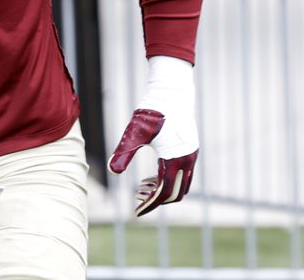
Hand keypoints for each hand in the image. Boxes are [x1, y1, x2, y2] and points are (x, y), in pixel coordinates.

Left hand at [109, 55, 198, 215]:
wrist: (171, 91)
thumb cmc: (152, 110)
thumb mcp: (135, 132)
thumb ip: (125, 152)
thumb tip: (111, 171)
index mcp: (175, 159)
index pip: (164, 192)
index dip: (150, 204)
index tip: (136, 211)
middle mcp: (187, 160)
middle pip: (175, 194)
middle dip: (156, 200)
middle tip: (136, 197)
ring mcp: (191, 155)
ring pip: (181, 185)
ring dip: (163, 190)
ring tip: (141, 186)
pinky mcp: (190, 149)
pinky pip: (183, 175)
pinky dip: (168, 180)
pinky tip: (151, 176)